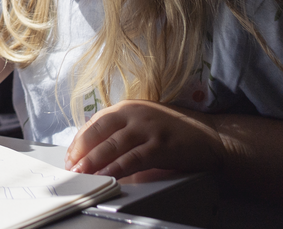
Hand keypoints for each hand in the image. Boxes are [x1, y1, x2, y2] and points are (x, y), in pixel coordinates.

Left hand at [66, 100, 225, 178]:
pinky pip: (132, 159)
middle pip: (99, 132)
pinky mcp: (160, 145)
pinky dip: (117, 168)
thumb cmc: (176, 129)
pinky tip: (107, 176)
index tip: (70, 155)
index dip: (80, 140)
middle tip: (71, 166)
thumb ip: (123, 128)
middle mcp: (134, 114)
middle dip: (81, 151)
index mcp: (127, 107)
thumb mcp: (144, 120)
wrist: (211, 135)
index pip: (95, 122)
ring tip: (82, 173)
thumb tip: (97, 146)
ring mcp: (147, 129)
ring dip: (94, 162)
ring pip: (112, 146)